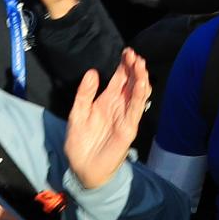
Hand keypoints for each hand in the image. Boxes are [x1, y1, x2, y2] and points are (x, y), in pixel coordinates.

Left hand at [63, 49, 151, 188]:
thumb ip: (85, 94)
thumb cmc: (80, 142)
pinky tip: (141, 84)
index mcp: (107, 100)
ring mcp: (126, 116)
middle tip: (134, 55)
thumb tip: (93, 72)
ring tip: (140, 64)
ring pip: (138, 93)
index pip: (120, 78)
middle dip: (135, 68)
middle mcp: (120, 105)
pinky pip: (136, 109)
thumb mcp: (77, 114)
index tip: (127, 51)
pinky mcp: (129, 127)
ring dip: (141, 78)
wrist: (82, 168)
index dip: (125, 65)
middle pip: (132, 82)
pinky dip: (140, 96)